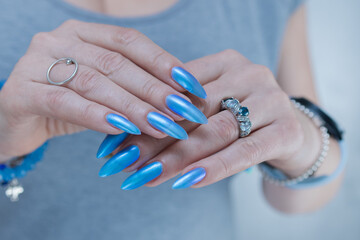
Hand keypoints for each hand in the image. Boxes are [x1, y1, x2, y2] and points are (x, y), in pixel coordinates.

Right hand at [0, 20, 206, 159]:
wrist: (16, 121)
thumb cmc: (67, 104)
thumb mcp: (103, 91)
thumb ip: (132, 88)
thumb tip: (180, 97)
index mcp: (82, 33)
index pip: (129, 41)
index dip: (163, 62)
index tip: (191, 85)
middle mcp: (59, 40)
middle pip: (116, 62)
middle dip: (154, 89)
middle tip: (183, 111)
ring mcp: (36, 63)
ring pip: (94, 82)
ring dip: (133, 106)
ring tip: (162, 125)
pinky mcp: (20, 92)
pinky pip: (65, 102)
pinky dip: (97, 116)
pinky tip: (123, 129)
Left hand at [104, 50, 322, 189]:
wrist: (293, 133)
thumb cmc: (242, 118)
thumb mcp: (212, 106)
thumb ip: (180, 112)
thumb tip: (125, 136)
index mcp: (225, 62)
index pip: (177, 89)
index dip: (143, 115)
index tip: (114, 141)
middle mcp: (249, 73)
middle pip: (193, 111)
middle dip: (153, 140)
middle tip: (121, 163)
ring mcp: (271, 99)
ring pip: (215, 131)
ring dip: (177, 157)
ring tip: (145, 177)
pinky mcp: (286, 129)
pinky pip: (245, 151)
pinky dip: (214, 167)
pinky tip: (186, 182)